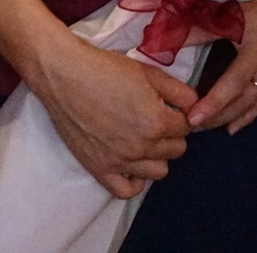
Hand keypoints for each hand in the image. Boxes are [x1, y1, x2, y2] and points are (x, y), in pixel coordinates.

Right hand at [31, 34, 193, 198]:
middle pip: (176, 150)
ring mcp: (120, 160)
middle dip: (168, 134)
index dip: (176, 115)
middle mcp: (142, 146)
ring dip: (154, 155)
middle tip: (149, 117)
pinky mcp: (99, 167)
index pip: (186, 128)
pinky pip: (127, 190)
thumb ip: (179, 92)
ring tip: (139, 137)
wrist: (60, 71)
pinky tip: (129, 162)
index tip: (163, 106)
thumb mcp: (146, 72)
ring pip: (159, 171)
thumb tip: (196, 107)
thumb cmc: (102, 67)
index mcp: (157, 122)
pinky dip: (133, 179)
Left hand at [186, 0, 256, 134]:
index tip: (192, 117)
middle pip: (243, 101)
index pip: (231, 84)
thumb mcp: (224, 18)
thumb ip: (196, 31)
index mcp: (253, 54)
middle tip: (192, 126)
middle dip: (218, 116)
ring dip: (230, 118)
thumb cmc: (249, 13)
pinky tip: (232, 128)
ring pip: (252, 106)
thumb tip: (162, 43)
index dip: (213, 102)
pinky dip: (246, 116)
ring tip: (206, 128)